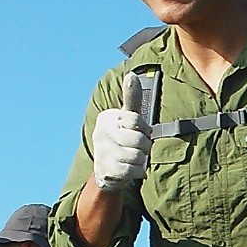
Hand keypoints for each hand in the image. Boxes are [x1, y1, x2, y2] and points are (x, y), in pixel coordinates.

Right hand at [89, 73, 151, 194]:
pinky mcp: (106, 170)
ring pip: (138, 156)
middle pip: (139, 140)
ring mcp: (103, 152)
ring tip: (132, 158)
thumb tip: (131, 74)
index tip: (139, 131)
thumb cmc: (122, 139)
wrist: (106, 170)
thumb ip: (132, 98)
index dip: (144, 129)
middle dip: (145, 146)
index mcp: (108, 118)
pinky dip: (138, 171)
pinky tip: (130, 168)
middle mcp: (102, 133)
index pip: (136, 120)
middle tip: (137, 148)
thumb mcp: (127, 118)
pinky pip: (134, 170)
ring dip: (141, 160)